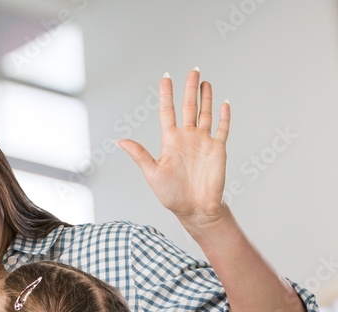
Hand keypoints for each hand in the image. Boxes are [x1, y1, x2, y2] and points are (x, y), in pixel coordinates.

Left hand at [118, 69, 230, 233]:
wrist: (195, 208)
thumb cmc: (171, 194)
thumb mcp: (152, 173)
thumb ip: (139, 154)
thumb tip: (120, 141)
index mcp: (171, 141)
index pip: (168, 112)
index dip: (167, 94)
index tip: (166, 77)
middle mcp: (187, 138)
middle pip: (189, 107)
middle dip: (190, 88)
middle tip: (193, 69)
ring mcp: (203, 142)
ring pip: (205, 113)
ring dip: (206, 97)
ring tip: (204, 81)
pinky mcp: (218, 149)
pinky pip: (222, 129)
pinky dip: (224, 116)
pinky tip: (224, 103)